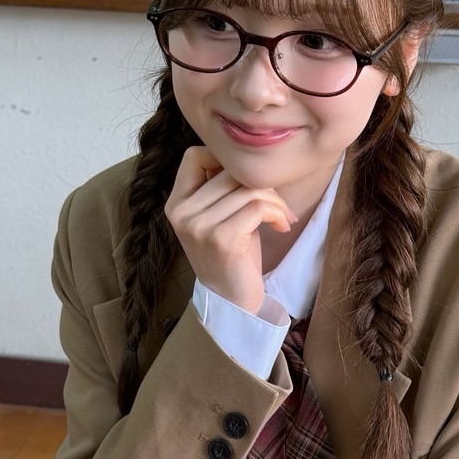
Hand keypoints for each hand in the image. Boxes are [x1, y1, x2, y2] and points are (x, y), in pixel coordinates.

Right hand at [164, 147, 296, 312]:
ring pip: (248, 189)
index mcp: (176, 204)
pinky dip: (277, 213)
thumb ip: (220, 189)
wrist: (232, 303)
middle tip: (277, 206)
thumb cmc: (232, 256)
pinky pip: (258, 206)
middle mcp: (182, 213)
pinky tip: (282, 226)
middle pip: (230, 171)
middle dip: (262, 184)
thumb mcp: (218, 218)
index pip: (194, 156)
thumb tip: (247, 157)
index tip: (247, 182)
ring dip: (275, 201)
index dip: (225, 160)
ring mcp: (200, 226)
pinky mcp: (222, 239)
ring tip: (282, 217)